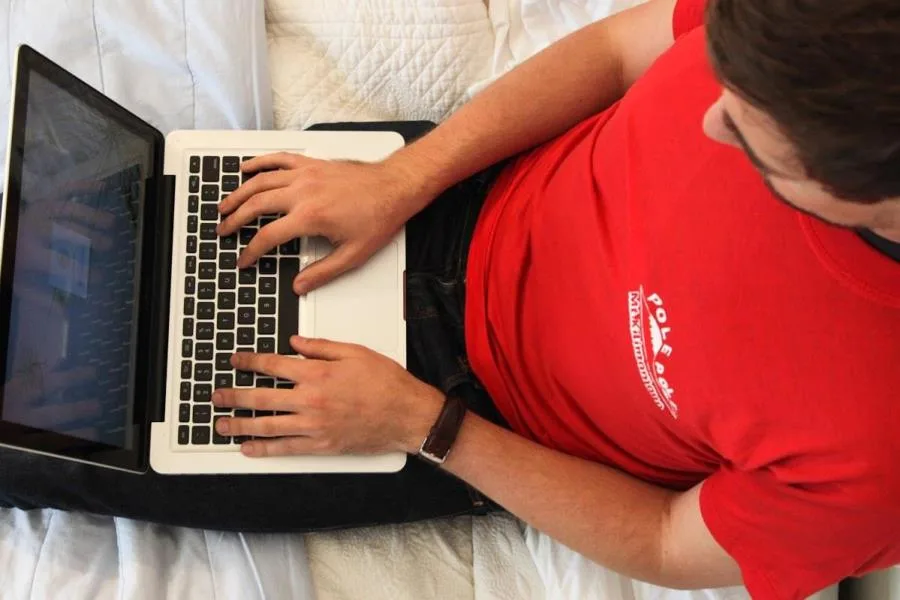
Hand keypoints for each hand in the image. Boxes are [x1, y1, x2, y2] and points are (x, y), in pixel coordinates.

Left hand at [212, 336, 443, 456]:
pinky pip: (285, 449)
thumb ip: (322, 346)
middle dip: (234, 396)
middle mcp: (311, 400)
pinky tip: (248, 448)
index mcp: (318, 373)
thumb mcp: (356, 353)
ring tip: (221, 424)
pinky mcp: (322, 446)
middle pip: (261, 398)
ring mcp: (314, 426)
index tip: (235, 361)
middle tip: (216, 396)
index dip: (249, 362)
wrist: (407, 415)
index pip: (273, 366)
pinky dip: (264, 449)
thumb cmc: (387, 384)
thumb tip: (296, 342)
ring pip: (267, 426)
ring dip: (240, 425)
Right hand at [217, 154, 429, 293]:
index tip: (243, 260)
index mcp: (310, 216)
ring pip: (261, 181)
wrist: (395, 188)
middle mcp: (303, 192)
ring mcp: (306, 174)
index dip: (251, 251)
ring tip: (224, 206)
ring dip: (238, 193)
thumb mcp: (352, 255)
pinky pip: (279, 159)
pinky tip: (245, 168)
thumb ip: (322, 272)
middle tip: (223, 231)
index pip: (269, 237)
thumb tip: (299, 286)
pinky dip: (259, 162)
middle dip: (235, 220)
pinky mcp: (312, 164)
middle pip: (256, 205)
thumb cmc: (378, 217)